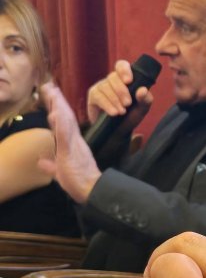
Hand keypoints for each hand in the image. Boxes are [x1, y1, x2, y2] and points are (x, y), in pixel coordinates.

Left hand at [39, 82, 101, 202]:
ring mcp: (73, 145)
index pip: (63, 123)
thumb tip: (40, 161)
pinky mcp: (71, 152)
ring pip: (65, 122)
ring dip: (58, 106)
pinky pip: (64, 136)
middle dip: (57, 101)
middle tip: (51, 86)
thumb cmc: (79, 184)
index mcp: (72, 144)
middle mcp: (75, 141)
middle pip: (65, 117)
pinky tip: (55, 113)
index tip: (53, 96)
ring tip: (53, 92)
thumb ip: (50, 166)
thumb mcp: (60, 173)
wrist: (93, 191)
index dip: (58, 109)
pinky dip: (59, 124)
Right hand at [86, 59, 152, 125]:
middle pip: (113, 77)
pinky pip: (98, 96)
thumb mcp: (142, 109)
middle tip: (128, 104)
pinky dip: (107, 105)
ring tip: (121, 112)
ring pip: (105, 86)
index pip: (121, 66)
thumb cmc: (130, 116)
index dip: (124, 70)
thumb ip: (145, 100)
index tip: (129, 81)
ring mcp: (101, 87)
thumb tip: (143, 90)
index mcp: (125, 79)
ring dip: (115, 100)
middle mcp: (112, 80)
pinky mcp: (93, 96)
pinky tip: (114, 113)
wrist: (118, 132)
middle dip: (122, 91)